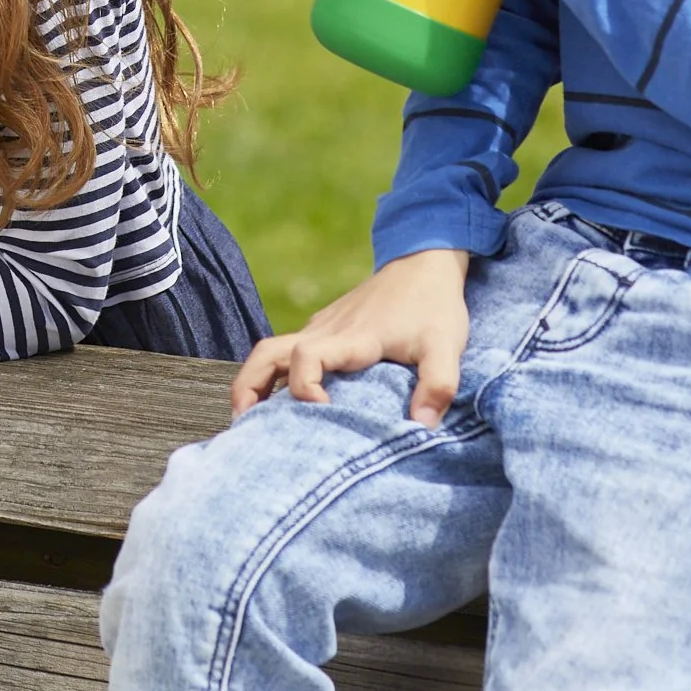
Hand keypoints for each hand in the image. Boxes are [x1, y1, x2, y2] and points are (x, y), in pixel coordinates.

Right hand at [230, 249, 470, 427]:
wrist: (422, 264)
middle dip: (248, 387)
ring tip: (253, 419)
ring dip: (253, 382)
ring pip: (269, 352)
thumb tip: (422, 427)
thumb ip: (437, 386)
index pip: (304, 357)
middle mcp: (324, 331)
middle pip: (266, 353)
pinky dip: (273, 375)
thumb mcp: (446, 348)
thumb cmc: (432, 306)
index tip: (321, 411)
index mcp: (350, 337)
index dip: (303, 387)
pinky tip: (283, 401)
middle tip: (245, 424)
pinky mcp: (323, 330)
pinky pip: (286, 352)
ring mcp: (319, 328)